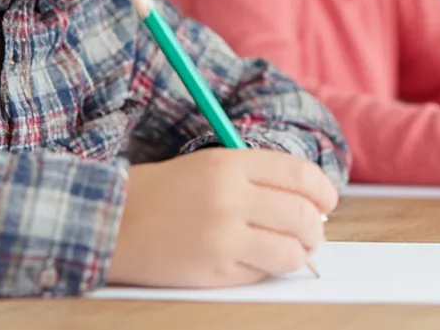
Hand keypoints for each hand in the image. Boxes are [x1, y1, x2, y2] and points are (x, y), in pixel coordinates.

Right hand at [108, 148, 336, 287]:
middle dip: (315, 228)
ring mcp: (222, 238)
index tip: (327, 201)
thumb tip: (312, 206)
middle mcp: (229, 199)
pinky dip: (266, 269)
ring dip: (298, 253)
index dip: (323, 190)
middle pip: (301, 215)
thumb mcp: (211, 166)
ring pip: (290, 251)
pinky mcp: (213, 271)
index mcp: (230, 164)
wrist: (113, 222)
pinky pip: (261, 274)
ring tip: (291, 250)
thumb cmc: (166, 192)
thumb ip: (259, 179)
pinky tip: (254, 260)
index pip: (300, 174)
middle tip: (312, 233)